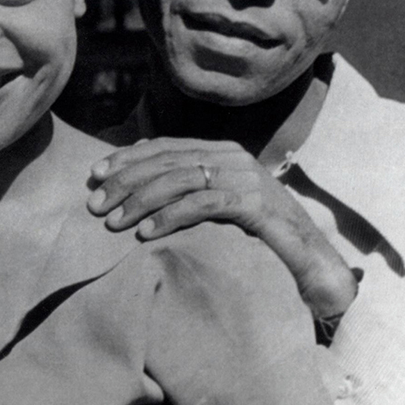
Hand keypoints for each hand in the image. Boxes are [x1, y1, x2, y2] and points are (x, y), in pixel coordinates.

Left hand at [89, 137, 357, 318]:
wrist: (310, 258)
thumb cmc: (257, 233)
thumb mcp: (217, 201)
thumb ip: (187, 188)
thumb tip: (137, 183)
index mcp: (220, 150)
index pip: (164, 146)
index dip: (126, 158)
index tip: (95, 175)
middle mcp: (232, 156)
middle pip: (166, 161)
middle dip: (125, 181)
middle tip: (95, 203)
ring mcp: (245, 176)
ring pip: (179, 180)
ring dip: (140, 201)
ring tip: (114, 221)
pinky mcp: (254, 202)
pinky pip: (203, 204)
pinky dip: (170, 216)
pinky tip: (146, 232)